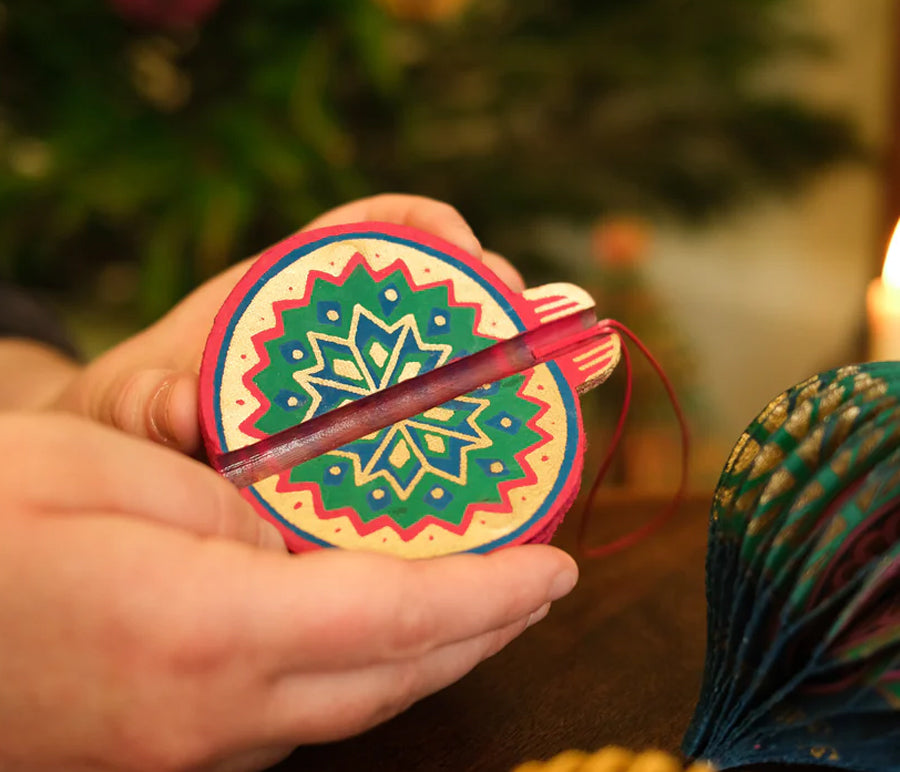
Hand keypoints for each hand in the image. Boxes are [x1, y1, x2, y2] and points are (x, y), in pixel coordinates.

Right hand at [0, 413, 576, 771]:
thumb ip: (231, 512)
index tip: (555, 566)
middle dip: (485, 630)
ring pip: (355, 704)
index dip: (493, 593)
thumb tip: (306, 535)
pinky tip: (377, 626)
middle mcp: (212, 714)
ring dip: (433, 652)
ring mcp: (187, 747)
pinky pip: (299, 711)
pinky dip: (365, 667)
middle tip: (542, 582)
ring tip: (485, 600)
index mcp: (206, 632)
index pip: (397, 617)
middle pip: (393, 677)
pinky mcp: (164, 746)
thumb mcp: (112, 474)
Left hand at [49, 194, 524, 453]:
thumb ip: (147, 398)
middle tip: (537, 329)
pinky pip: (453, 430)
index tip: (470, 257)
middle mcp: (350, 329)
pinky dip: (501, 430)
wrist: (145, 460)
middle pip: (444, 292)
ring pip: (464, 360)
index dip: (434, 228)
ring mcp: (376, 387)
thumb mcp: (134, 399)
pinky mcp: (389, 444)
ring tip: (570, 379)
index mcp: (296, 289)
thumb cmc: (140, 411)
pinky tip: (537, 455)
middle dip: (501, 298)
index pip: (379, 227)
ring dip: (524, 360)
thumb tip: (182, 409)